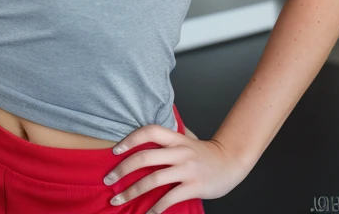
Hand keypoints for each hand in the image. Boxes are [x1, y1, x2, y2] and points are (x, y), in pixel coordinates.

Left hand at [102, 123, 250, 212]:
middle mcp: (180, 151)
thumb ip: (167, 141)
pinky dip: (155, 208)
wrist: (230, 162)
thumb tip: (139, 144)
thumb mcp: (185, 141)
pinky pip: (169, 198)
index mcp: (176, 138)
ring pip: (153, 179)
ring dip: (132, 191)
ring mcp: (187, 169)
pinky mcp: (194, 186)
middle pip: (145, 157)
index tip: (114, 151)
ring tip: (118, 200)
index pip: (149, 131)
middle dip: (123, 169)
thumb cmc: (203, 153)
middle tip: (108, 180)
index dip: (130, 139)